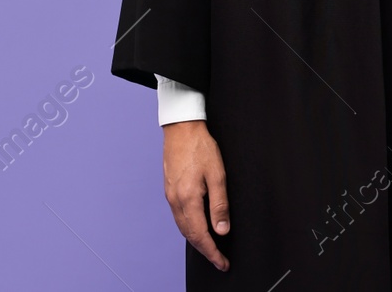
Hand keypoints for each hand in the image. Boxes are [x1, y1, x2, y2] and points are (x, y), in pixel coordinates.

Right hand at [163, 120, 229, 270]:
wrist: (181, 127)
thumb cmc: (200, 147)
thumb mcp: (217, 175)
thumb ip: (219, 205)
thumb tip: (222, 230)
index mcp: (188, 199)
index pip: (201, 235)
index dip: (212, 252)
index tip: (222, 262)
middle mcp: (176, 200)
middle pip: (189, 235)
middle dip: (205, 250)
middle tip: (219, 259)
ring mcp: (170, 195)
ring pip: (182, 227)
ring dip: (196, 240)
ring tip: (210, 247)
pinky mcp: (169, 189)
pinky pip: (178, 216)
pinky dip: (188, 227)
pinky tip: (197, 226)